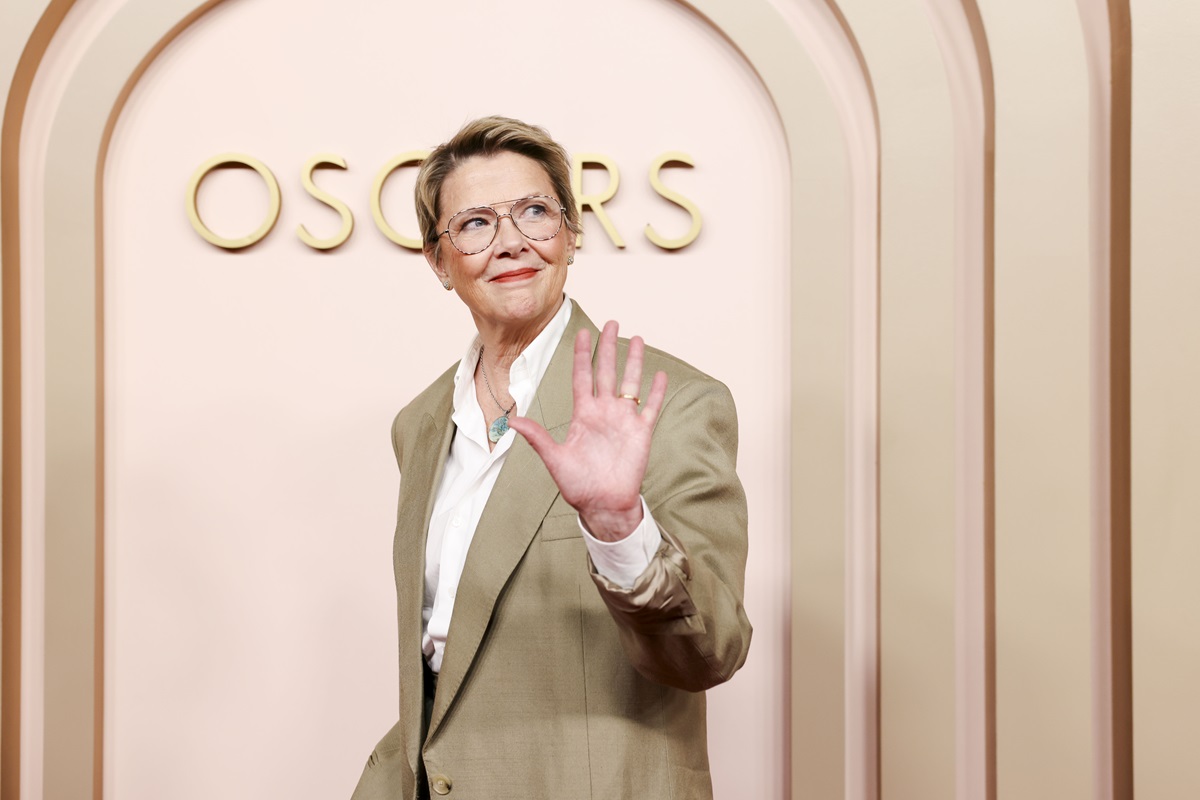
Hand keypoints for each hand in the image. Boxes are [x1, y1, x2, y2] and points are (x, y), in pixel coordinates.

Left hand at [507, 321, 668, 541]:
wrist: (603, 505)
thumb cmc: (578, 485)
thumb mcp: (554, 459)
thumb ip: (538, 438)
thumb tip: (513, 421)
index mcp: (583, 414)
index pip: (582, 376)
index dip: (582, 354)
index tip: (583, 332)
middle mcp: (604, 412)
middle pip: (607, 372)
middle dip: (609, 347)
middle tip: (612, 323)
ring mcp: (624, 420)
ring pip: (630, 383)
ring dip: (634, 361)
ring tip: (638, 339)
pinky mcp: (641, 433)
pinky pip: (650, 407)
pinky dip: (655, 392)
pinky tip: (658, 374)